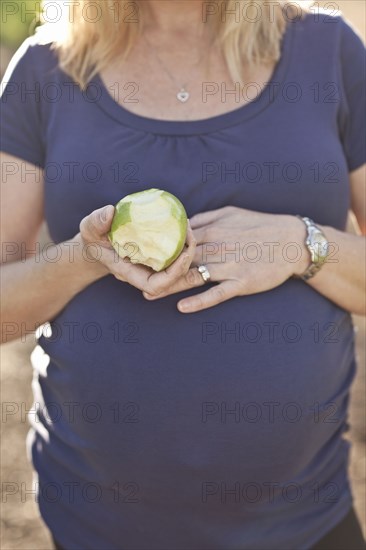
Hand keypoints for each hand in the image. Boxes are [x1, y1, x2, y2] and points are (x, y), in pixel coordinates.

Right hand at [78, 205, 195, 294]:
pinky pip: (174, 253)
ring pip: (177, 266)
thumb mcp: (89, 228)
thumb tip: (110, 212)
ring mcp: (151, 265)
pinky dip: (181, 242)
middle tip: (189, 234)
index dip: (172, 275)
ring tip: (187, 225)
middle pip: (173, 278)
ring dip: (186, 249)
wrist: (97, 243)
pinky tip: (182, 223)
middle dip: (186, 259)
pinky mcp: (156, 255)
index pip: (154, 285)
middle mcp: (143, 272)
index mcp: (128, 272)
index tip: (182, 254)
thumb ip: (96, 221)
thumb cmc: (93, 238)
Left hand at [143, 206, 309, 312]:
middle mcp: (217, 246)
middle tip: (133, 277)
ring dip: (169, 286)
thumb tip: (182, 223)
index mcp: (212, 228)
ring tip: (147, 294)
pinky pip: (217, 293)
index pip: (177, 238)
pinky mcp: (242, 282)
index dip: (155, 246)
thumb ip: (205, 218)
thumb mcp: (231, 213)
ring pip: (193, 277)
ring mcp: (229, 265)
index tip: (137, 252)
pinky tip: (182, 307)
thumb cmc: (261, 225)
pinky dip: (199, 301)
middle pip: (179, 259)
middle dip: (155, 268)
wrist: (293, 241)